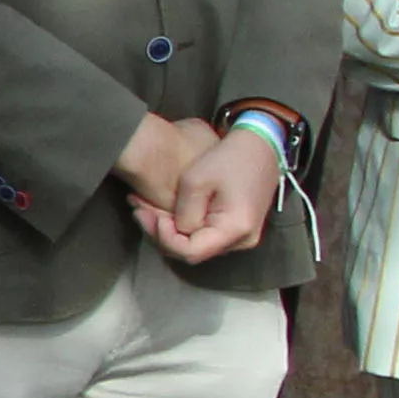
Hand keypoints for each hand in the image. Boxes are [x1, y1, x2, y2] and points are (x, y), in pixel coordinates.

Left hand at [118, 122, 279, 263]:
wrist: (260, 145)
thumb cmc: (228, 157)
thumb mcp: (196, 181)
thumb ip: (183, 214)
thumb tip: (176, 231)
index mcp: (235, 229)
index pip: (190, 252)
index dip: (164, 238)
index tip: (148, 215)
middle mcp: (242, 241)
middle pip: (192, 251)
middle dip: (160, 233)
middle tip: (138, 210)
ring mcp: (241, 237)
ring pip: (196, 245)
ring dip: (169, 230)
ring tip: (145, 208)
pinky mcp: (237, 229)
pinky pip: (205, 236)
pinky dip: (183, 226)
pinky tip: (165, 211)